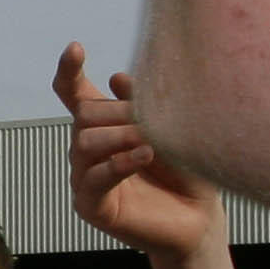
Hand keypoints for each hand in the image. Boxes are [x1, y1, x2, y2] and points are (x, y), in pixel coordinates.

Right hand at [53, 42, 220, 259]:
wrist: (200, 220)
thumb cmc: (186, 174)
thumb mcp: (170, 130)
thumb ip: (143, 105)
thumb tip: (117, 78)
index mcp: (103, 127)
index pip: (73, 95)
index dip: (69, 71)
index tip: (76, 48)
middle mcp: (88, 151)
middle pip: (84, 115)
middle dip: (117, 112)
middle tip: (152, 120)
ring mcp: (85, 179)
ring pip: (84, 143)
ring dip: (119, 136)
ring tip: (151, 141)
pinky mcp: (92, 206)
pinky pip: (95, 178)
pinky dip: (119, 163)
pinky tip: (145, 155)